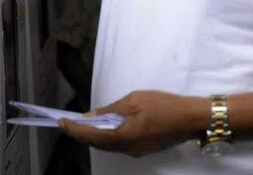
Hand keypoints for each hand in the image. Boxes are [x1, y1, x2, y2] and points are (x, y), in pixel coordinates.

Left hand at [58, 91, 203, 157]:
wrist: (191, 118)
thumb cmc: (164, 105)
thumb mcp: (134, 101)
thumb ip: (111, 110)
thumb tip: (90, 117)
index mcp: (124, 136)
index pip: (92, 136)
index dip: (74, 130)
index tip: (60, 123)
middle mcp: (128, 148)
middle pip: (98, 144)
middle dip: (80, 134)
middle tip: (65, 123)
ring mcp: (135, 151)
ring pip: (107, 146)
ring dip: (92, 136)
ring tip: (79, 124)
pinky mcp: (142, 149)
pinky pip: (117, 145)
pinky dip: (105, 137)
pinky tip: (101, 127)